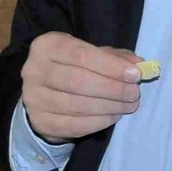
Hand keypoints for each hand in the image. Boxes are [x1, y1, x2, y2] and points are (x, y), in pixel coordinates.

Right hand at [20, 32, 143, 141]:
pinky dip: (99, 122)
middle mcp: (34, 70)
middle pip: (77, 81)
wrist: (48, 94)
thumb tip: (138, 65)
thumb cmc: (77, 67)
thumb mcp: (96, 55)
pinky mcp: (39, 121)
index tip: (135, 74)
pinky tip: (114, 116)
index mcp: (47, 46)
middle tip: (134, 93)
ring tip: (129, 105)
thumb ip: (117, 58)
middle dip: (112, 88)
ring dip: (109, 106)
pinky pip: (73, 124)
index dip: (111, 66)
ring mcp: (33, 98)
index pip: (81, 55)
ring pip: (75, 104)